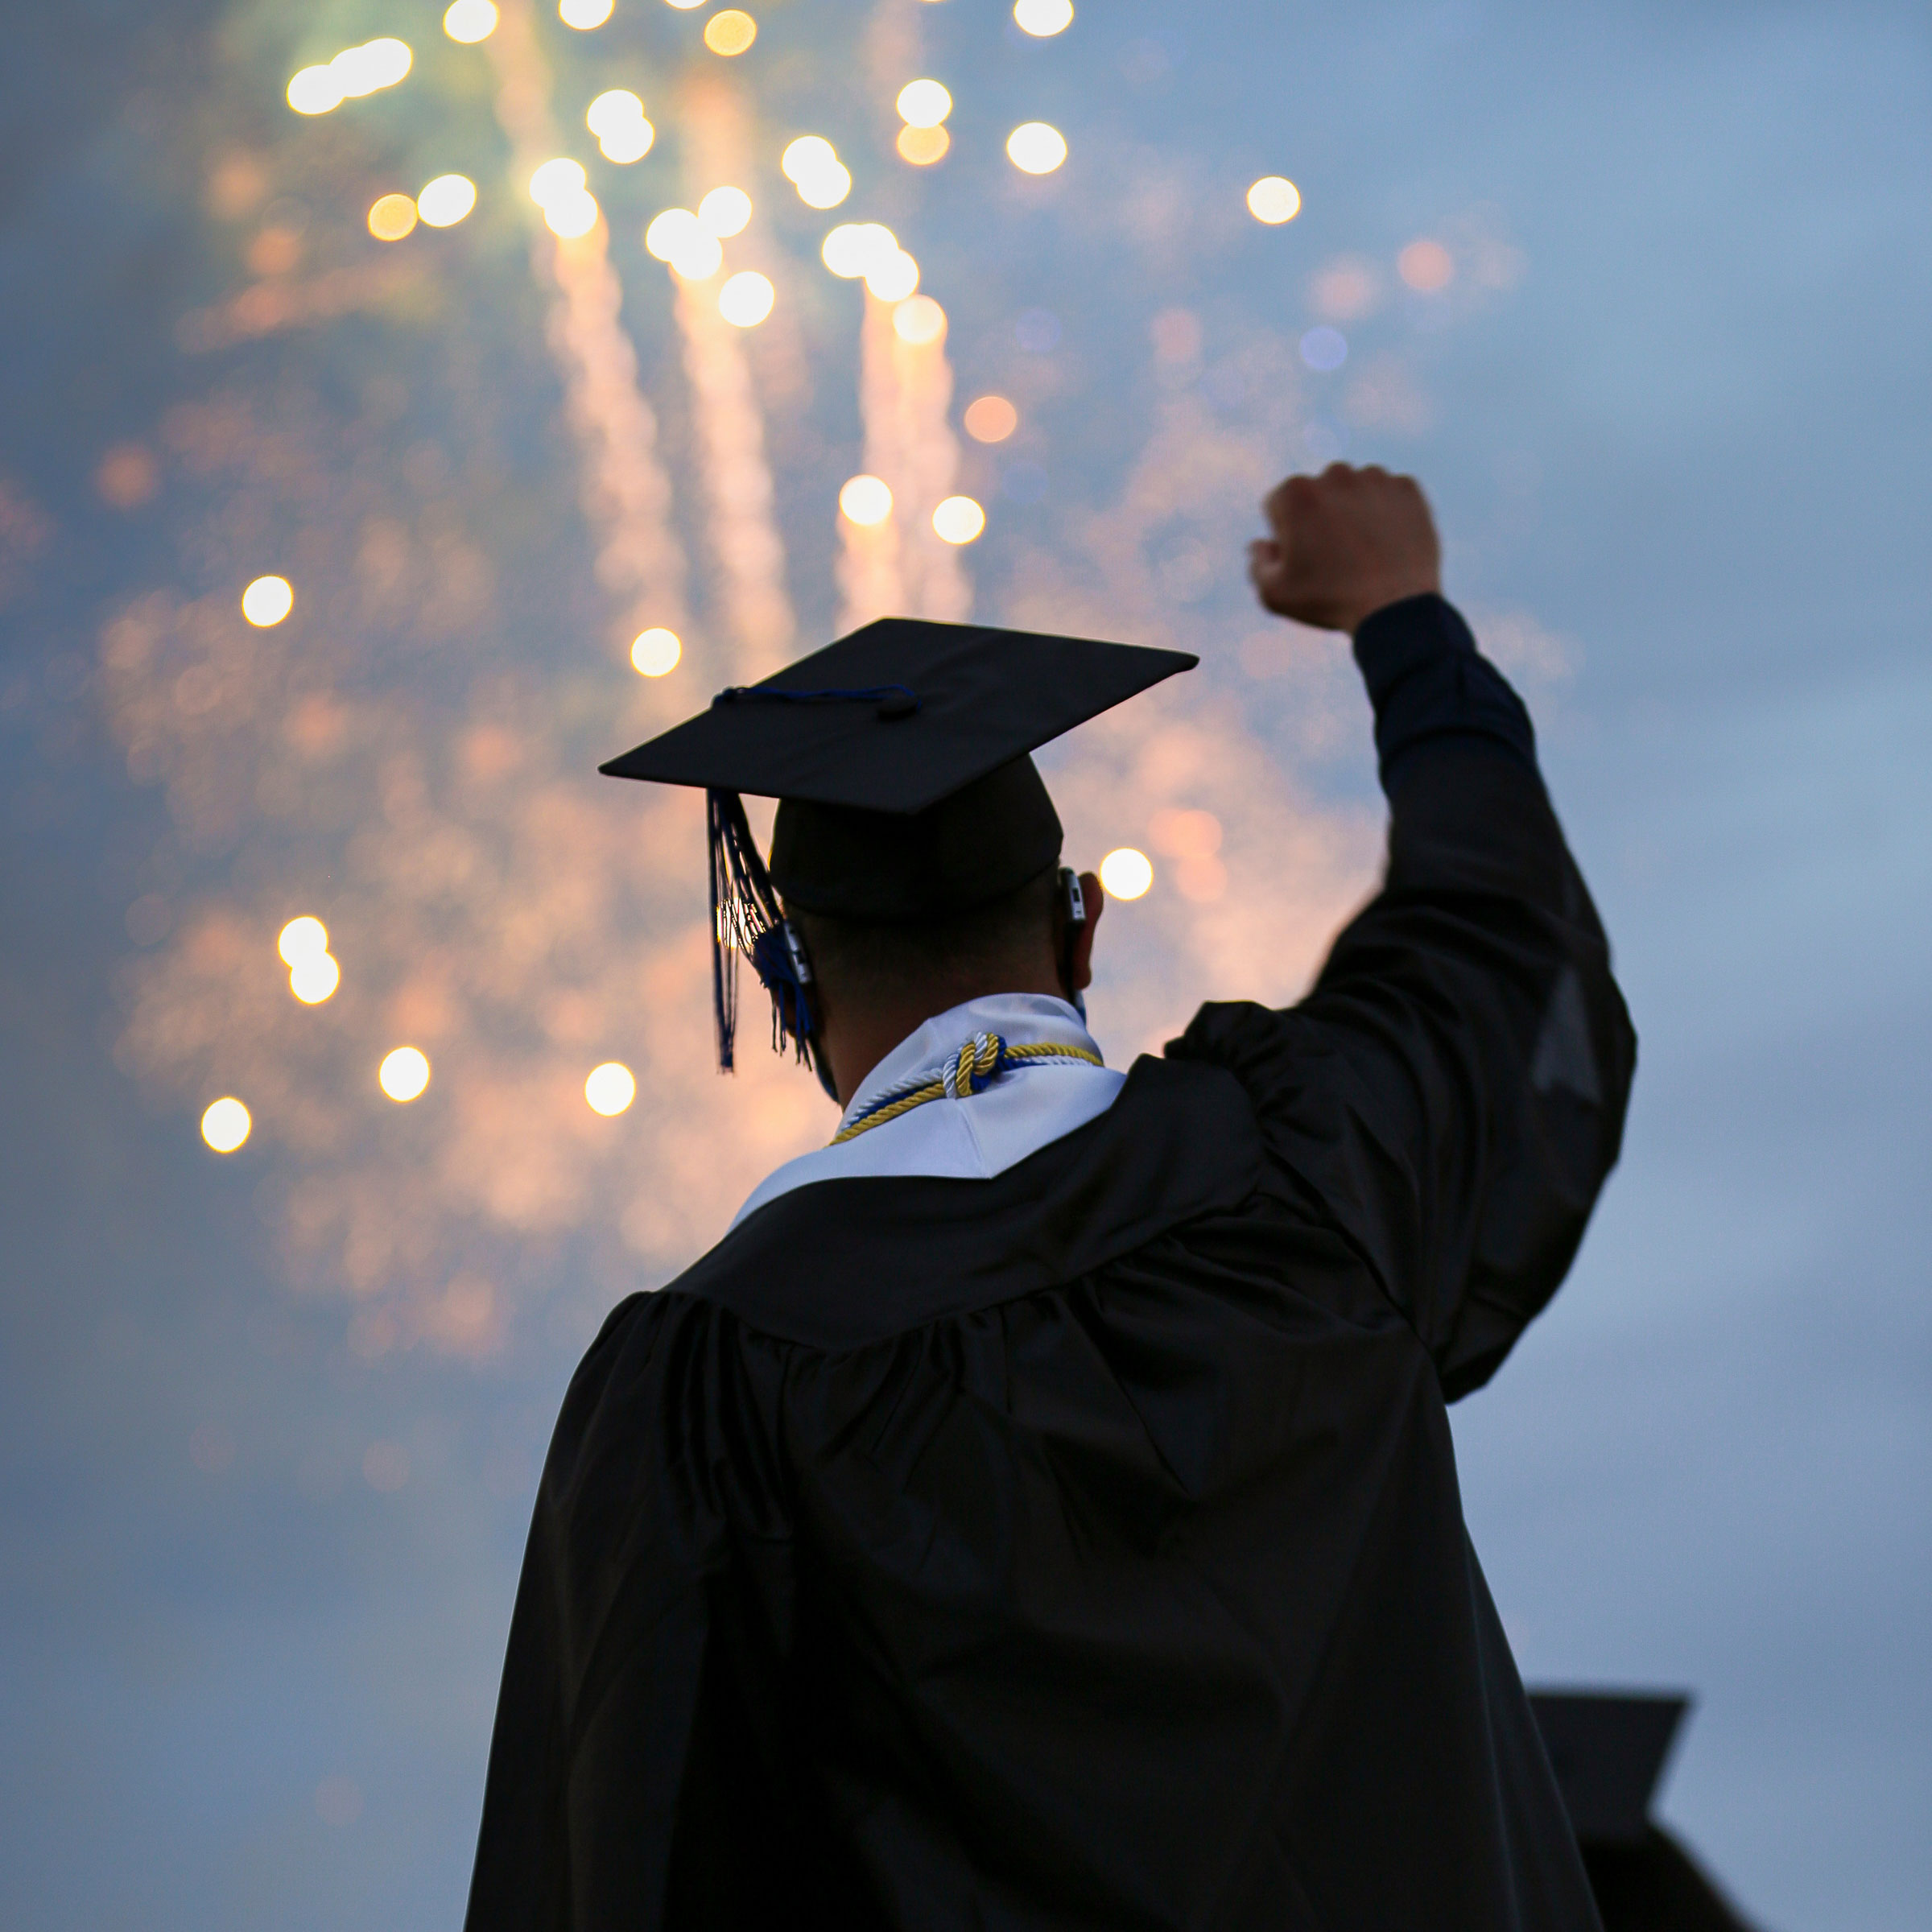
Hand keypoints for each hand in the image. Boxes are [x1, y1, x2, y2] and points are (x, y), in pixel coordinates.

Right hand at [1248, 463, 1441, 634]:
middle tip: (1334, 557)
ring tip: (1362, 552)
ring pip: (1354, 490)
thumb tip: (1260, 543)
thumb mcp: (1275, 594)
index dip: (1285, 535)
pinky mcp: (1407, 488)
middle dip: (1320, 516)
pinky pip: (1389, 494)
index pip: (1279, 505)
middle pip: (1318, 493)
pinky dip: (1386, 513)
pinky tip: (1386, 544)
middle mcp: (1335, 474)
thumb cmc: (1329, 602)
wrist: (1395, 609)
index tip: (1303, 559)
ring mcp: (1375, 478)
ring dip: (1353, 511)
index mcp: (1295, 493)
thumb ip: (1257, 563)